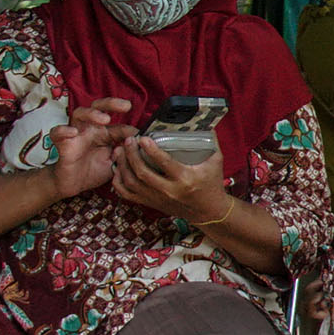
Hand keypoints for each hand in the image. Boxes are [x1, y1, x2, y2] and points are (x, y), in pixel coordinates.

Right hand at [49, 99, 131, 198]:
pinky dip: (63, 130)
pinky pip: (58, 133)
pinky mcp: (63, 143)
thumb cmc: (94, 170)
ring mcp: (77, 134)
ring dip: (92, 113)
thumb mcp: (114, 163)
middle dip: (112, 104)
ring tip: (104, 119)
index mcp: (106, 134)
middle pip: (99, 108)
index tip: (141, 135)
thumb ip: (124, 155)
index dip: (131, 130)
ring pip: (80, 113)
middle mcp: (92, 129)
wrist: (74, 185)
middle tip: (126, 106)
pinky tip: (72, 132)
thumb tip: (137, 145)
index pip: (120, 126)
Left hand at [112, 131, 229, 228]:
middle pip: (142, 173)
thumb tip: (204, 122)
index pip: (164, 163)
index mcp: (185, 179)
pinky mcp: (151, 203)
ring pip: (131, 183)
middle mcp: (169, 190)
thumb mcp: (215, 161)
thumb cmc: (212, 184)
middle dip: (131, 155)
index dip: (151, 150)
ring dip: (122, 166)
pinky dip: (119, 182)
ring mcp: (157, 198)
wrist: (209, 211)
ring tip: (120, 151)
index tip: (143, 138)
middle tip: (128, 141)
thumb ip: (210, 141)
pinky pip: (127, 194)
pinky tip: (118, 169)